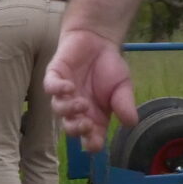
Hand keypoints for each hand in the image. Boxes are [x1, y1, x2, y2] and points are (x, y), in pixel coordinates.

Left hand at [45, 26, 137, 151]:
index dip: (91, 142)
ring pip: (59, 109)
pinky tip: (69, 87)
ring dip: (69, 110)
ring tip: (82, 103)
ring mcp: (64, 93)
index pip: (90, 136)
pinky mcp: (54, 76)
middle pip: (71, 127)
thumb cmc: (110, 67)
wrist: (99, 40)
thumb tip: (132, 123)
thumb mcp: (123, 87)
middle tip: (86, 125)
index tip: (96, 143)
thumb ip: (125, 104)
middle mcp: (77, 108)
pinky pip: (50, 87)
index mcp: (95, 116)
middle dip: (77, 130)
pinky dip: (58, 89)